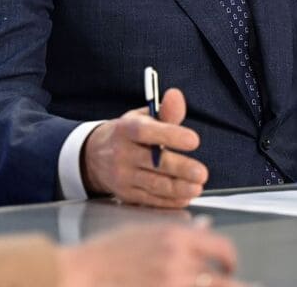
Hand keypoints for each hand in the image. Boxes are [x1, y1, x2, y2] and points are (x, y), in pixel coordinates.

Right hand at [56, 220, 243, 286]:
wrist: (80, 275)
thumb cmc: (106, 254)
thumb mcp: (143, 232)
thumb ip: (179, 232)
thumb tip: (206, 229)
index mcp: (175, 237)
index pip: (222, 247)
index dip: (231, 260)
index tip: (230, 267)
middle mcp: (178, 262)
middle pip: (225, 281)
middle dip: (232, 284)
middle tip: (232, 284)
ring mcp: (171, 285)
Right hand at [82, 88, 208, 206]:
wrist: (95, 157)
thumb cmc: (128, 134)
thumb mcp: (142, 118)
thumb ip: (164, 111)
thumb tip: (176, 96)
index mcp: (125, 129)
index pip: (146, 132)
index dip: (170, 136)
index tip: (194, 140)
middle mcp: (121, 153)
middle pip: (153, 162)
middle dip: (180, 169)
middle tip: (201, 173)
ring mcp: (122, 176)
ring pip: (154, 184)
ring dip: (178, 188)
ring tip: (197, 187)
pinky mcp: (126, 195)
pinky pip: (150, 200)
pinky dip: (170, 200)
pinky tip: (184, 196)